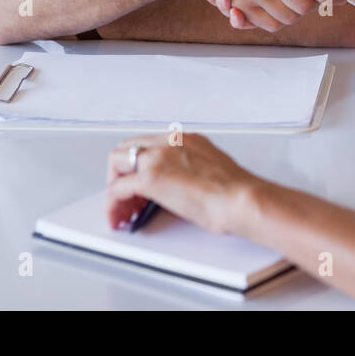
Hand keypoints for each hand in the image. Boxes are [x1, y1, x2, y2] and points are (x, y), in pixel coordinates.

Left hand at [106, 133, 261, 235]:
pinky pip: (117, 189)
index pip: (148, 144)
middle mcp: (169, 141)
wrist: (241, 198)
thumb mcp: (210, 169)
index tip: (141, 185)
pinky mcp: (150, 178)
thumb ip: (190, 169)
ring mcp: (158, 157)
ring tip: (123, 211)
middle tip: (128, 197)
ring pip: (117, 162)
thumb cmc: (235, 191)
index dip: (139, 166)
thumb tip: (180, 185)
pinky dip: (113, 204)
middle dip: (122, 173)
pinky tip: (120, 217)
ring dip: (116, 187)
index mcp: (185, 138)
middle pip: (127, 148)